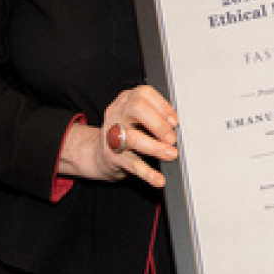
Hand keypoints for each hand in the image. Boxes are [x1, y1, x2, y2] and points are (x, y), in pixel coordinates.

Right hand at [59, 85, 177, 188]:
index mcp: (126, 99)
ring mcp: (112, 134)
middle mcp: (117, 113)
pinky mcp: (111, 156)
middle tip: (172, 138)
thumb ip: (155, 115)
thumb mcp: (137, 116)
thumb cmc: (126, 130)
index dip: (163, 106)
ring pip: (133, 138)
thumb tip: (176, 125)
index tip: (175, 121)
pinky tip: (159, 180)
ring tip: (171, 154)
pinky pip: (132, 164)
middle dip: (158, 124)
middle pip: (137, 108)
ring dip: (155, 147)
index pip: (144, 94)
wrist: (97, 153)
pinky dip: (148, 174)